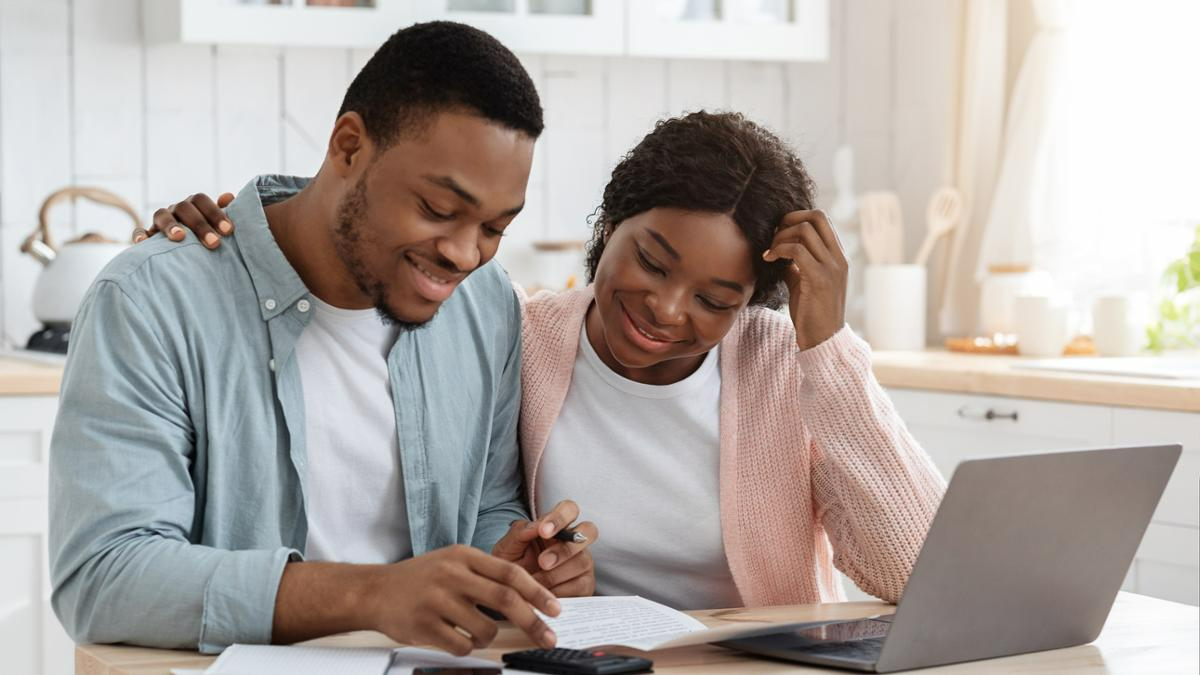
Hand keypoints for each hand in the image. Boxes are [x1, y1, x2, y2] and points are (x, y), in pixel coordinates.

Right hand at [133, 192, 235, 248]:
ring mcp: (159, 222)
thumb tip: (229, 196)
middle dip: (200, 225)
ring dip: (170, 225)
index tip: (229, 231)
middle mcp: (175, 210)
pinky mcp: (146, 237)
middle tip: (214, 243)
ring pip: (161, 215)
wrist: (179, 254)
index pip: (201, 200)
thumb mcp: (213, 226)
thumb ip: (222, 213)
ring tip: (180, 237)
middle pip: (184, 208)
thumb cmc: (203, 239)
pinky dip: (140, 236)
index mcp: (192, 206)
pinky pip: (139, 232)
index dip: (215, 213)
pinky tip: (143, 243)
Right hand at [363, 545, 560, 655]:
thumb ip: (485, 573)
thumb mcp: (452, 561)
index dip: (537, 592)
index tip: (555, 609)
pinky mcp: (424, 625)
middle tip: (548, 636)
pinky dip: (468, 647)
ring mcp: (436, 600)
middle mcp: (452, 575)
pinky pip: (461, 645)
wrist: (374, 591)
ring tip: (477, 632)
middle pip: (506, 599)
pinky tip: (458, 638)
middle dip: (533, 621)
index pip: (511, 573)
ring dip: (490, 637)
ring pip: (484, 628)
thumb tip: (528, 597)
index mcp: (463, 556)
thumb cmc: (420, 578)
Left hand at [492, 500, 596, 597]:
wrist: (511, 595)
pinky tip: (545, 594)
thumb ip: (520, 532)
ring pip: (583, 561)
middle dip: (565, 547)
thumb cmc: (511, 566)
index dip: (560, 517)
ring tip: (535, 583)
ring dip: (556, 574)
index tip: (543, 531)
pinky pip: (581, 585)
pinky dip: (561, 591)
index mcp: (556, 526)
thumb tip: (536, 526)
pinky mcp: (585, 585)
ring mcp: (582, 563)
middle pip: (589, 531)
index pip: (569, 509)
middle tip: (542, 562)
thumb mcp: (507, 548)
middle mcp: (574, 541)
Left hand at [762, 209, 848, 350]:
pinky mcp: (819, 278)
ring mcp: (832, 267)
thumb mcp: (804, 282)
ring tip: (770, 252)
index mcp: (838, 256)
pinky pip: (796, 250)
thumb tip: (779, 252)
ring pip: (805, 229)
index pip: (822, 219)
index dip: (797, 219)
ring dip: (781, 236)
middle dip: (790, 219)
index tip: (779, 233)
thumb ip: (796, 265)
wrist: (823, 340)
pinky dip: (778, 250)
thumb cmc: (812, 313)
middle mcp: (839, 258)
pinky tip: (768, 260)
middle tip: (773, 236)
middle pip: (817, 216)